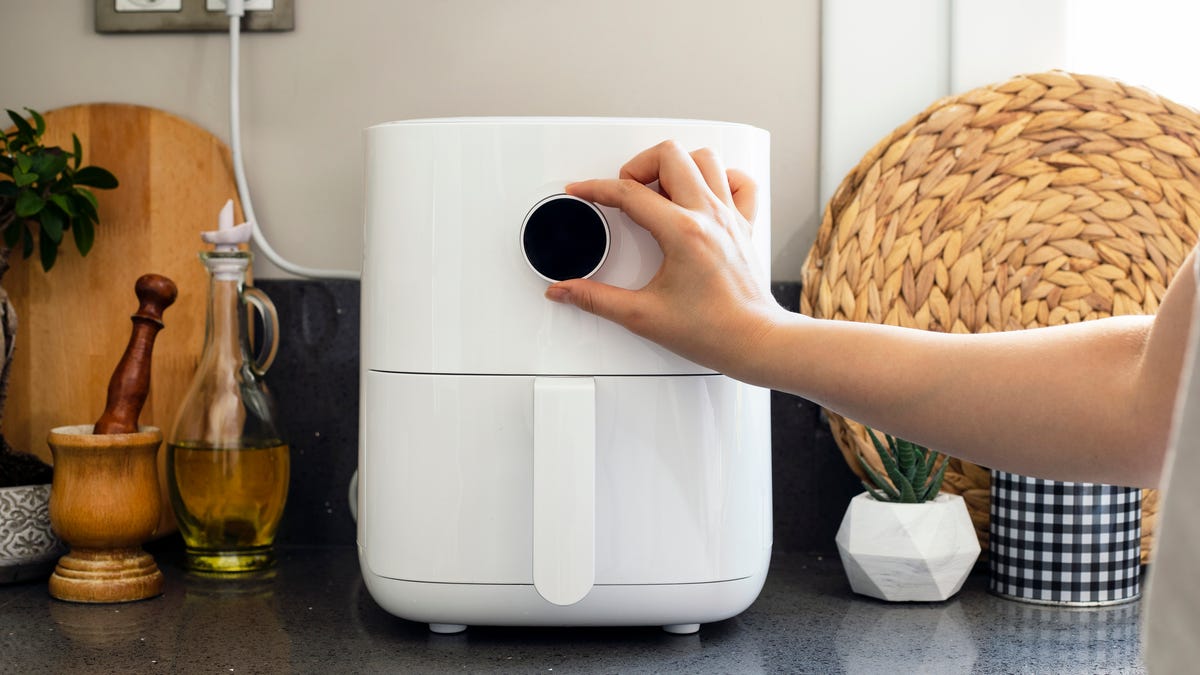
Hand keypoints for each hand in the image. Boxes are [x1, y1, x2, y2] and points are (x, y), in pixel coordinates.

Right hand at [545, 140, 786, 377]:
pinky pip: (739, 181)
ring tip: (658, 189)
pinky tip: (701, 193)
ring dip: (676, 165)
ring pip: (705, 158)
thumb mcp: (642, 315)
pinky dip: (719, 177)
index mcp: (683, 233)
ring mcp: (730, 216)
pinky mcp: (744, 225)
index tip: (582, 190)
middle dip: (638, 165)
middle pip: (670, 155)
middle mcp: (709, 216)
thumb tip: (565, 290)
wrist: (754, 341)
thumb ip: (596, 299)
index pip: (630, 193)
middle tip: (625, 190)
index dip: (596, 188)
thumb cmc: (712, 331)